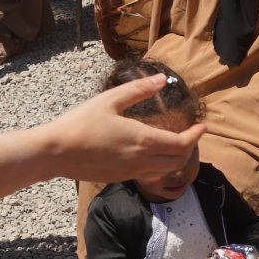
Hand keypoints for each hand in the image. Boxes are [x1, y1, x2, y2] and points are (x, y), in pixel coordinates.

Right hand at [41, 75, 206, 183]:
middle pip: (178, 160)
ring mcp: (131, 172)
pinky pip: (149, 174)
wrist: (56, 153)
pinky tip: (152, 153)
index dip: (196, 136)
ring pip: (165, 170)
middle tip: (191, 134)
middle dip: (190, 148)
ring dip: (176, 158)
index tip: (203, 126)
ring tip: (176, 144)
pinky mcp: (120, 178)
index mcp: (143, 140)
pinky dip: (160, 165)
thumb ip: (139, 90)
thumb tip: (163, 80)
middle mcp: (142, 160)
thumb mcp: (110, 100)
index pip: (181, 144)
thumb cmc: (81, 123)